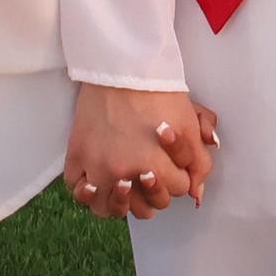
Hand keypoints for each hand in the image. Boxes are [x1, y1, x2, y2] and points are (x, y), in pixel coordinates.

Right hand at [65, 86, 217, 218]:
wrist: (122, 66)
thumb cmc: (158, 92)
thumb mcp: (189, 125)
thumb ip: (199, 163)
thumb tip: (197, 194)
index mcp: (154, 169)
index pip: (176, 191)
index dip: (179, 174)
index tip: (173, 159)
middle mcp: (122, 174)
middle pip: (144, 208)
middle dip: (155, 192)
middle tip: (152, 171)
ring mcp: (96, 167)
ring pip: (107, 209)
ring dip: (120, 202)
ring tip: (125, 186)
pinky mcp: (76, 155)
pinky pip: (77, 189)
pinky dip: (87, 191)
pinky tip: (97, 182)